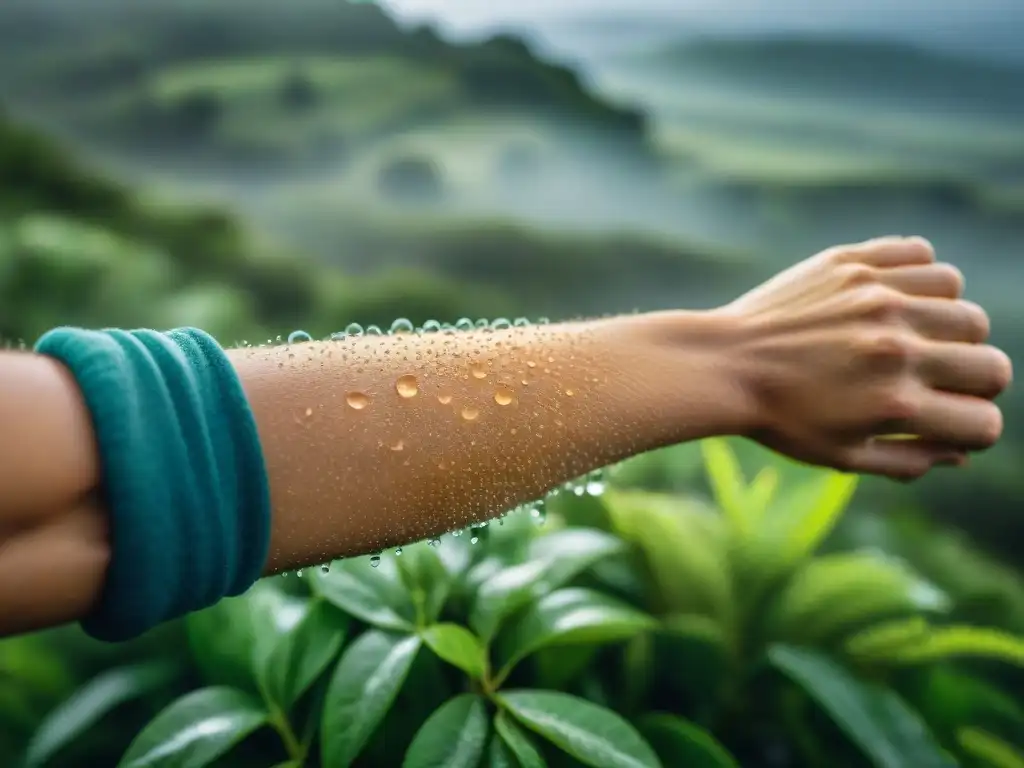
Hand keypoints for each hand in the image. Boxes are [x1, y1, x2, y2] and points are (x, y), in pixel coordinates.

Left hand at [720, 236, 1012, 479]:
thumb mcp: (841, 456)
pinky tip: (897, 298)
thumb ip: (908, 460)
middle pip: (990, 365)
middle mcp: (895, 349)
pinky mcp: (854, 264)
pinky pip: (923, 256)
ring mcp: (877, 301)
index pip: (984, 421)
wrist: (721, 365)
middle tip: (937, 381)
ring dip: (951, 330)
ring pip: (964, 308)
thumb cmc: (779, 418)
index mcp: (895, 404)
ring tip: (916, 338)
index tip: (951, 421)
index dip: (973, 428)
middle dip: (974, 384)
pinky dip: (921, 277)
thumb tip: (962, 453)